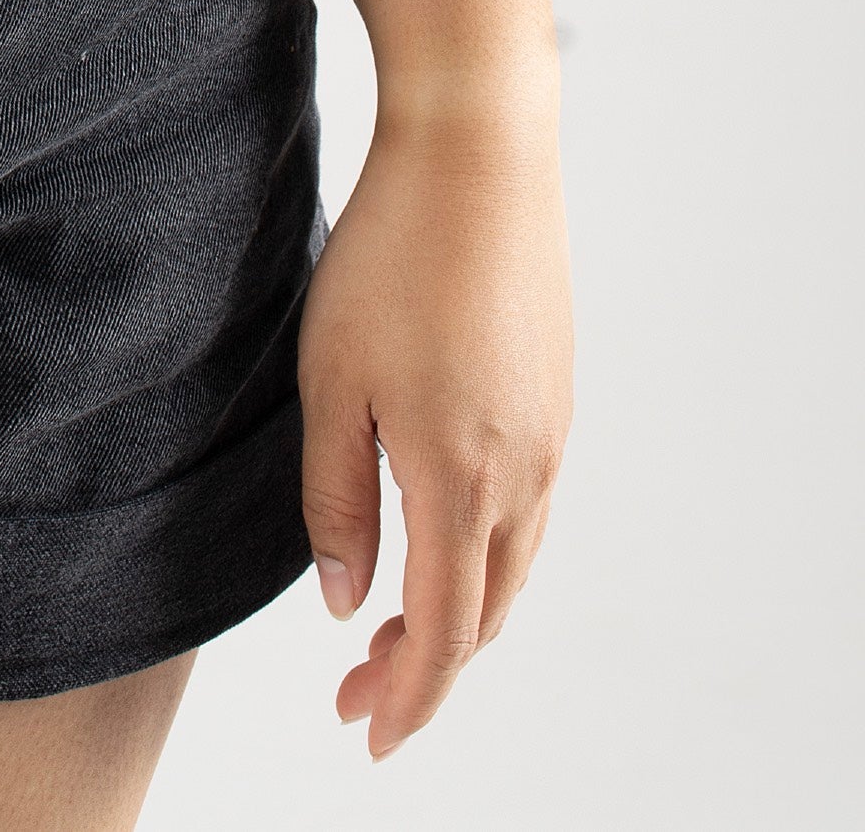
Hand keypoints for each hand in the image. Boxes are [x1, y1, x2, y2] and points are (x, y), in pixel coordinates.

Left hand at [297, 93, 571, 756]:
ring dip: (459, 616)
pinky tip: (444, 546)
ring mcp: (551, 436)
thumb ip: (337, 500)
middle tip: (357, 695)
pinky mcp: (557, 399)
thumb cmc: (389, 255)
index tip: (364, 735)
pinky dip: (488, 559)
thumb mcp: (332, 378)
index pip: (443, 631)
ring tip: (393, 636)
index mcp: (460, 477)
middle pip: (485, 613)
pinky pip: (531, 514)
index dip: (407, 697)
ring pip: (513, 568)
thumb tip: (349, 605)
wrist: (479, 153)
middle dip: (425, 671)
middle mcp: (523, 473)